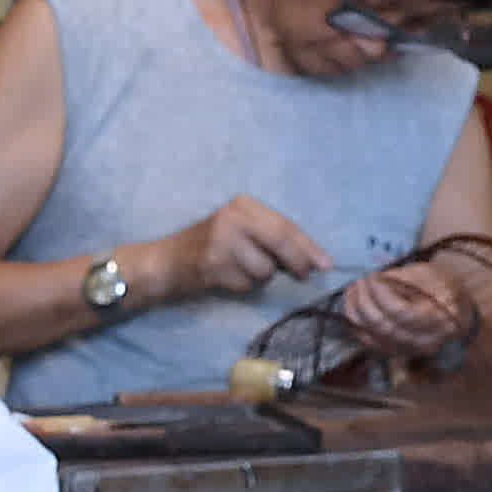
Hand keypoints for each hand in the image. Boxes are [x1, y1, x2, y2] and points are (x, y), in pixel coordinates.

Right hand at [158, 196, 326, 302]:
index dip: (309, 246)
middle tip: (305, 275)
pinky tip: (226, 277)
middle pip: (281, 243)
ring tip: (240, 269)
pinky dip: (243, 287)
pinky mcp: (213, 266)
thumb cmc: (210, 246)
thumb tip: (313, 258)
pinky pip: (247, 284)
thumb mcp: (239, 230)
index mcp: (243, 205)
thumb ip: (271, 236)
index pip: (286, 226)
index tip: (326, 263)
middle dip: (298, 262)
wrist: (165, 261)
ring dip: (261, 278)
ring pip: (265, 270)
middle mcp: (232, 218)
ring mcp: (221, 242)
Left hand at [339, 261, 474, 362]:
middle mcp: (427, 339)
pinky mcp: (400, 353)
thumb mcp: (428, 273)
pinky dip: (357, 326)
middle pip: (384, 327)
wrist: (459, 310)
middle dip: (363, 302)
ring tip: (351, 291)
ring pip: (373, 337)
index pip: (400, 311)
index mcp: (440, 316)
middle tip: (356, 282)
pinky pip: (371, 343)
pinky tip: (353, 308)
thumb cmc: (443, 286)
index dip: (379, 294)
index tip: (369, 276)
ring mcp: (413, 350)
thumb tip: (371, 279)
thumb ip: (400, 277)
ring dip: (356, 313)